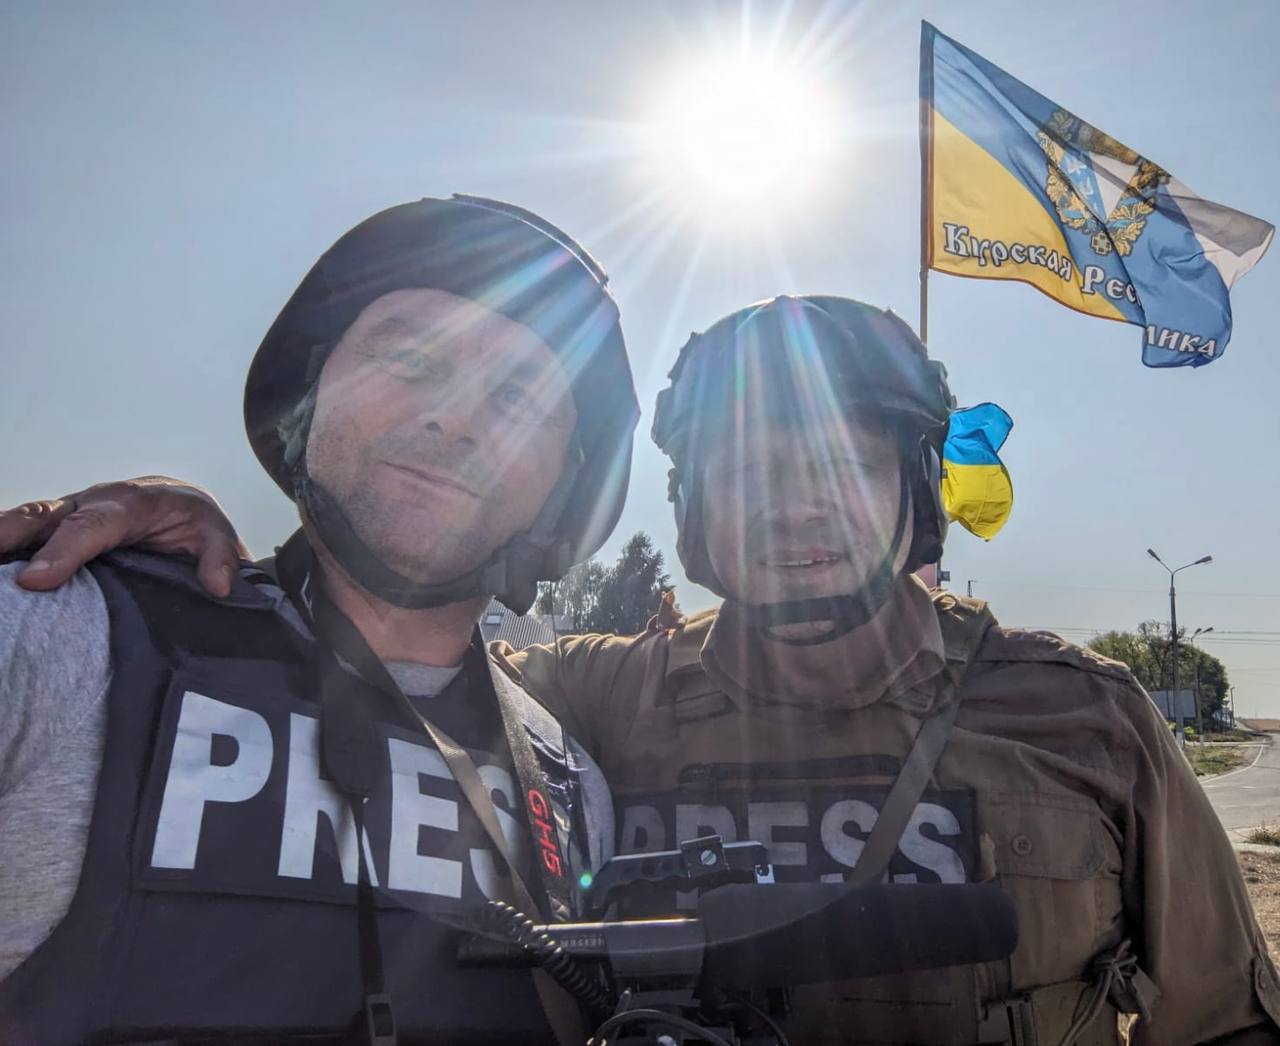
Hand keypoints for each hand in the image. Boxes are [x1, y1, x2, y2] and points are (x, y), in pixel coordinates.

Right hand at [0, 476, 249, 597]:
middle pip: (42, 517)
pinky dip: (4, 549)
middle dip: (8, 537)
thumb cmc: (193, 522)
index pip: (91, 525)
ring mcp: (67, 514)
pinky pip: (23, 537)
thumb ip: (220, 557)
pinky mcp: (56, 529)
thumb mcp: (216, 534)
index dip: (62, 551)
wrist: (177, 503)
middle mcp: (90, 503)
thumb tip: (219, 587)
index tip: (35, 580)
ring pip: (24, 523)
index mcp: (130, 503)